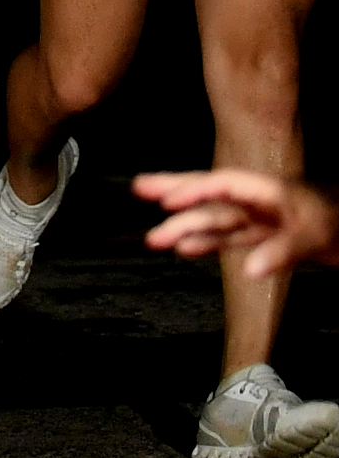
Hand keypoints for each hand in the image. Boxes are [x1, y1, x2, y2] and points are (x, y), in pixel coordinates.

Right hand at [133, 166, 338, 277]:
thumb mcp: (312, 236)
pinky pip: (228, 240)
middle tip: (139, 187)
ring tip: (153, 238)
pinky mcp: (264, 238)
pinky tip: (185, 248)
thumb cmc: (336, 223)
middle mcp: (257, 203)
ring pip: (214, 222)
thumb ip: (281, 251)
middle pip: (210, 195)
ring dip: (185, 228)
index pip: (224, 186)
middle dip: (175, 191)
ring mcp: (259, 220)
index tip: (167, 201)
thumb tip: (250, 271)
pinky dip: (206, 243)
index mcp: (267, 191)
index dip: (195, 192)